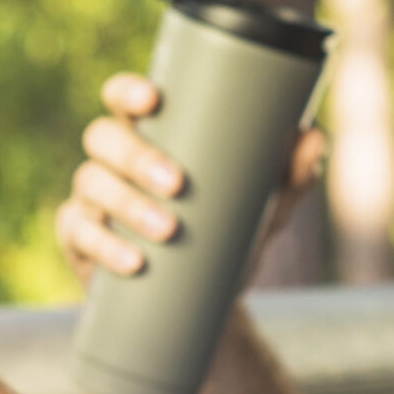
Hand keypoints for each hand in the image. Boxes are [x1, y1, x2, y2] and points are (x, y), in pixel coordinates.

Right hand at [55, 72, 325, 284]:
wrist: (209, 302)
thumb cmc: (231, 233)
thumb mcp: (266, 206)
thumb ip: (292, 174)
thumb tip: (314, 137)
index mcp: (150, 133)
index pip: (125, 97)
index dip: (129, 91)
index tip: (153, 100)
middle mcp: (114, 159)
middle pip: (103, 138)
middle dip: (137, 156)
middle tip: (178, 184)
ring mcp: (93, 199)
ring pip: (91, 184)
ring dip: (126, 204)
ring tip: (167, 229)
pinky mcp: (82, 241)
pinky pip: (79, 234)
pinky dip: (105, 247)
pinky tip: (132, 260)